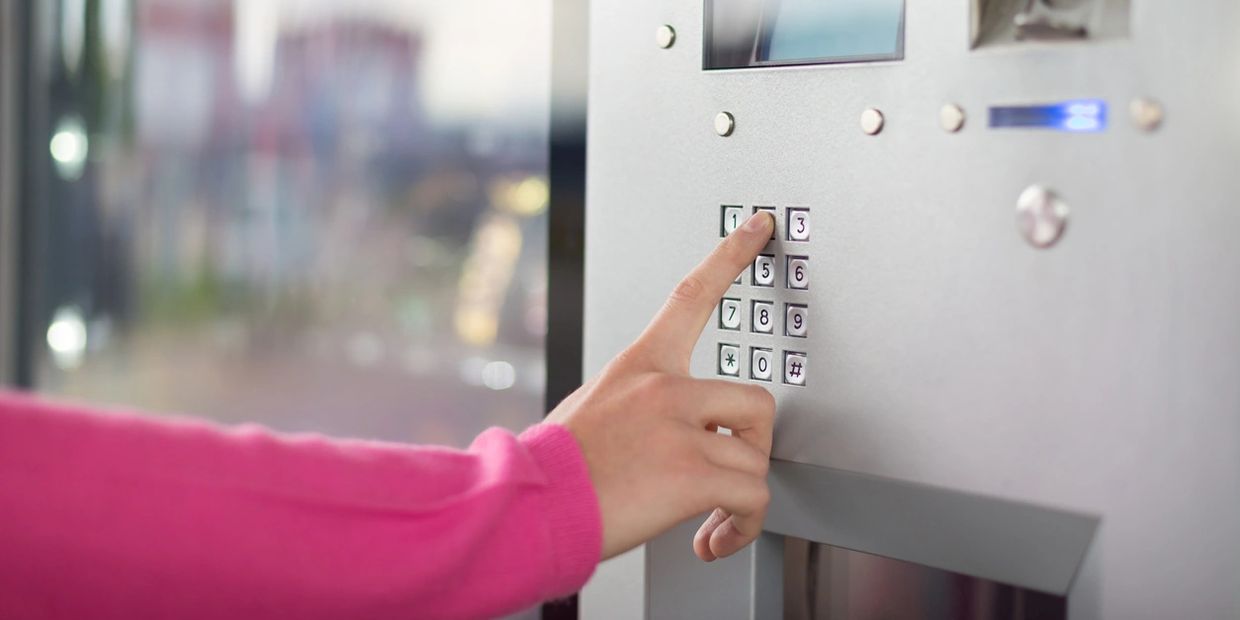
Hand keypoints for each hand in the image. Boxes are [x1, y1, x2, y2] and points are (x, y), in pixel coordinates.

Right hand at [547, 211, 776, 561]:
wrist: (531, 507)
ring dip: (741, 498)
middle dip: (752, 446)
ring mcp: (681, 429)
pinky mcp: (692, 474)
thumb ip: (643, 406)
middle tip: (728, 472)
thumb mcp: (593, 410)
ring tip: (712, 518)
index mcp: (639, 366)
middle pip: (758, 401)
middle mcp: (664, 388)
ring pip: (757, 460)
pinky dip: (741, 527)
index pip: (692, 296)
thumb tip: (678, 432)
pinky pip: (752, 498)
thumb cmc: (556, 468)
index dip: (731, 255)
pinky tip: (712, 538)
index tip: (759, 226)